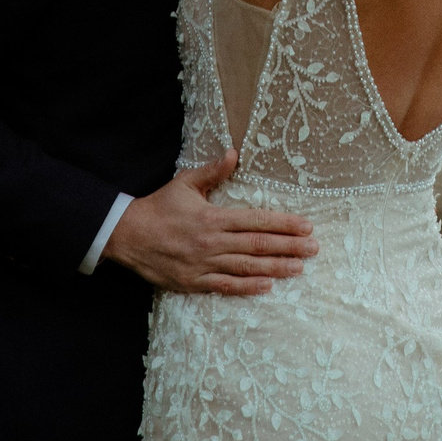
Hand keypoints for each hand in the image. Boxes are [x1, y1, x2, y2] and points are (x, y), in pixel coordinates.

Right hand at [102, 150, 317, 294]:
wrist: (127, 236)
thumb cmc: (159, 207)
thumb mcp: (185, 183)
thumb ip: (212, 171)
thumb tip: (234, 153)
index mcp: (213, 216)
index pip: (257, 220)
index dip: (284, 224)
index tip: (306, 226)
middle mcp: (212, 241)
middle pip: (258, 245)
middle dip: (289, 247)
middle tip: (314, 249)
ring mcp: (204, 264)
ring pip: (247, 268)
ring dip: (276, 268)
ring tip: (299, 268)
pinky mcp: (194, 282)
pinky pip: (225, 286)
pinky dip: (248, 287)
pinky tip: (268, 286)